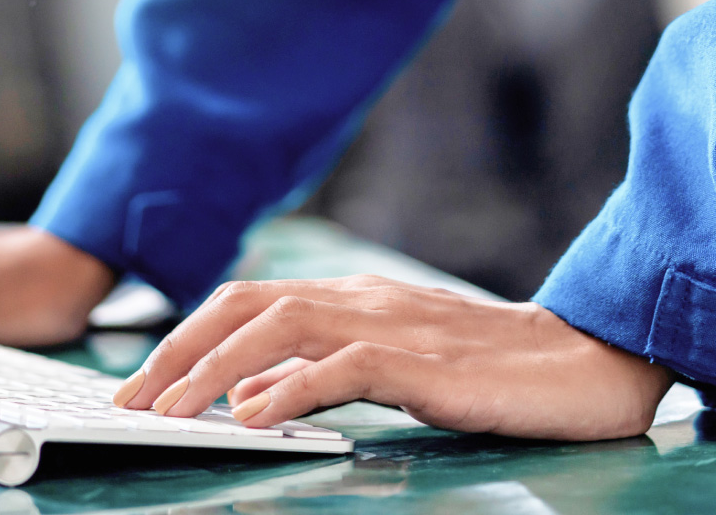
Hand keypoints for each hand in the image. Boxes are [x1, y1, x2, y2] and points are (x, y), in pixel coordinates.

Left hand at [110, 275, 671, 440]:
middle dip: (176, 352)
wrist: (586, 362)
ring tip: (168, 412)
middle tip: (128, 403)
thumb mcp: (394, 368)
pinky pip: (342, 366)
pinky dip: (288, 387)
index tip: (139, 387)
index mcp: (353, 298)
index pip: (246, 302)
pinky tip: (251, 417)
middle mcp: (362, 298)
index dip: (185, 339)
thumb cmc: (494, 371)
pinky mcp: (424, 359)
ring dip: (212, 370)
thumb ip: (324, 372)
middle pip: (245, 306)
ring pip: (278, 327)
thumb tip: (247, 396)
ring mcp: (392, 323)